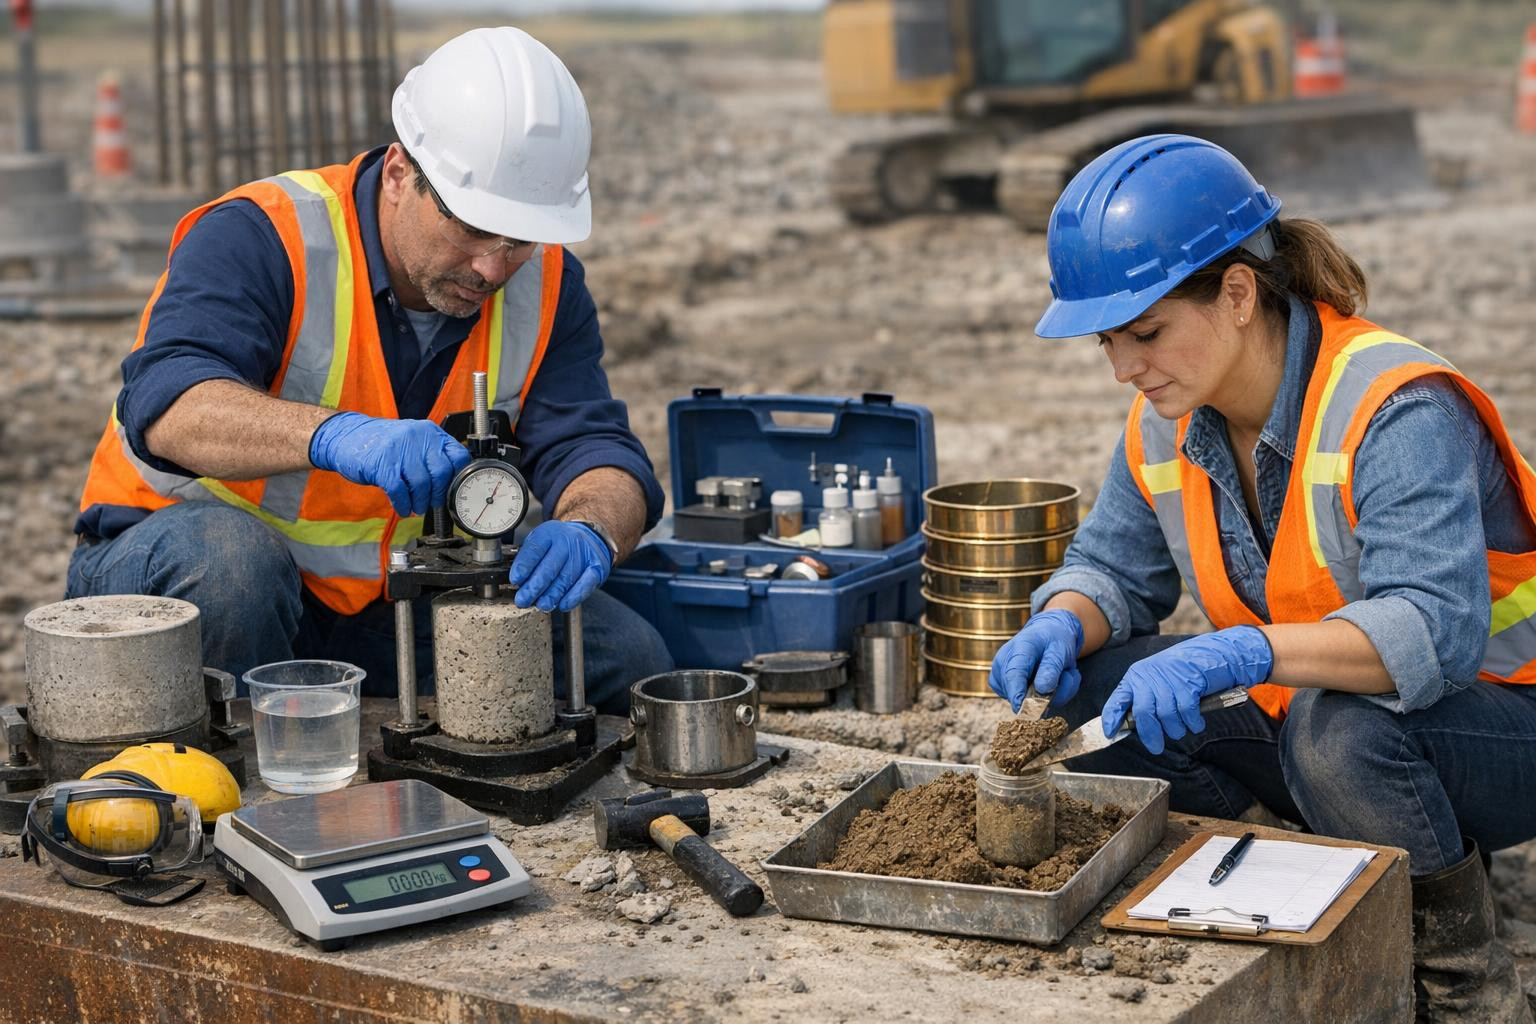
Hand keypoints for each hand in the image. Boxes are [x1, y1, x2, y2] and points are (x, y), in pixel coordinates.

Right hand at [309, 412, 469, 516]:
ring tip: (417, 507)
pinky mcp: (382, 464)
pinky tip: (403, 508)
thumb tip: (452, 484)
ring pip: (422, 483)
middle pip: (442, 472)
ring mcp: (399, 449)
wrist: (348, 436)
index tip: (454, 491)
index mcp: (430, 432)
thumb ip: (432, 457)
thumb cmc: (384, 444)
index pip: (458, 456)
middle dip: (439, 494)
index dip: (459, 478)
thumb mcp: (413, 442)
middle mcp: (418, 437)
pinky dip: (403, 504)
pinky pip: (399, 490)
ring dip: (421, 502)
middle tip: (433, 503)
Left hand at [508, 520, 613, 611]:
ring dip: (552, 595)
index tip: (516, 580)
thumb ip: (529, 559)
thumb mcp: (542, 543)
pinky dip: (573, 596)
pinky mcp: (597, 567)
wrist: (590, 537)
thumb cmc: (560, 545)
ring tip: (542, 605)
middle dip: (534, 587)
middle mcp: (568, 541)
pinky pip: (585, 584)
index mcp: (549, 533)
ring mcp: (584, 553)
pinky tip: (563, 604)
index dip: (524, 566)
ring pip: (566, 578)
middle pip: (550, 567)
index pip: (535, 549)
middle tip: (524, 600)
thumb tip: (518, 583)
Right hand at [987, 608, 1085, 712]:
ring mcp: (1001, 676)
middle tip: (1066, 676)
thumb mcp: (1061, 649)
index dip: (1017, 693)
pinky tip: (1049, 682)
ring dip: (1048, 695)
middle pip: (1015, 691)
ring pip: (1022, 700)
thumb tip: (1042, 689)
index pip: (1013, 674)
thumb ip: (1052, 668)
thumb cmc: (1054, 640)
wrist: (1048, 634)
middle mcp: (1003, 662)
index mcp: (1018, 648)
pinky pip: (1024, 702)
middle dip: (1044, 694)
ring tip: (1060, 676)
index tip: (1022, 709)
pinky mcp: (1005, 687)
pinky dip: (1043, 698)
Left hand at [1100, 626, 1272, 754]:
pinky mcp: (1188, 682)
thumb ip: (1144, 699)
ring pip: (1167, 716)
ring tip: (1182, 728)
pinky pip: (1186, 712)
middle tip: (1156, 747)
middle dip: (1149, 734)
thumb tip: (1131, 725)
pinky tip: (1195, 723)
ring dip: (1176, 729)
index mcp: (1136, 676)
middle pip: (1143, 713)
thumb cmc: (1182, 673)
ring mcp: (1168, 679)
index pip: (1118, 699)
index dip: (1111, 718)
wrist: (1212, 654)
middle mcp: (1148, 676)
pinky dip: (1192, 723)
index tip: (1109, 734)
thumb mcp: (1157, 682)